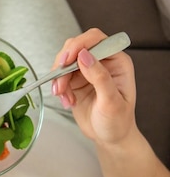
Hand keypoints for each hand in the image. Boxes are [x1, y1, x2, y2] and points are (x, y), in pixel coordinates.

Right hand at [51, 28, 136, 145]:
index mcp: (117, 61)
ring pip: (64, 61)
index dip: (79, 45)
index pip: (95, 39)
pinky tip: (67, 101)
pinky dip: (59, 88)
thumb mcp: (111, 102)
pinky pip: (60, 75)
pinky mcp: (76, 80)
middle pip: (76, 47)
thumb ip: (100, 77)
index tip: (66, 60)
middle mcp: (102, 61)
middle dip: (64, 64)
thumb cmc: (118, 121)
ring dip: (59, 79)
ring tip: (63, 97)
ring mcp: (87, 70)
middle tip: (60, 83)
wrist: (110, 137)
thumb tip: (84, 55)